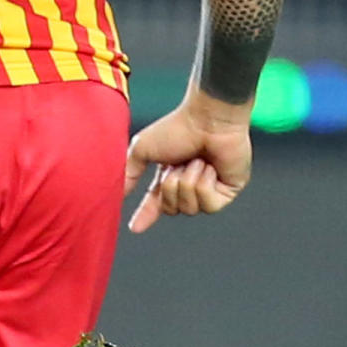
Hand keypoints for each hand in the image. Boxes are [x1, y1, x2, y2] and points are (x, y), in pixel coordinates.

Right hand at [124, 92, 251, 233]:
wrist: (208, 118)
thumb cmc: (178, 127)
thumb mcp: (142, 149)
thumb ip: (129, 173)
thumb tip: (118, 191)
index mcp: (170, 175)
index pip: (156, 202)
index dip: (145, 215)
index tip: (135, 227)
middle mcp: (189, 183)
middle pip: (171, 209)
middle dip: (170, 187)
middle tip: (178, 164)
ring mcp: (210, 188)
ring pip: (190, 209)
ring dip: (188, 182)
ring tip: (196, 161)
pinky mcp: (228, 191)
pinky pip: (209, 205)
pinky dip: (204, 185)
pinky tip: (210, 168)